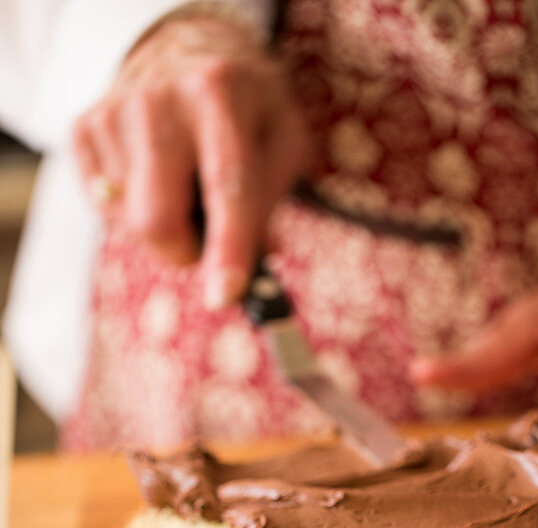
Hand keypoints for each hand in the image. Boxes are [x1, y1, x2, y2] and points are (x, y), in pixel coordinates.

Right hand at [73, 11, 309, 306]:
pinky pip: (104, 210)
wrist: (182, 48)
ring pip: (128, 223)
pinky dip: (133, 213)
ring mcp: (114, 113)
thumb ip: (270, 201)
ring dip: (164, 229)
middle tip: (205, 246)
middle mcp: (160, 100)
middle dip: (184, 255)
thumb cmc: (243, 106)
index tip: (225, 296)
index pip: (226, 187)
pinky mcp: (84, 129)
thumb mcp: (280, 138)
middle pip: (156, 220)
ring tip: (182, 189)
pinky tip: (153, 180)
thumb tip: (257, 265)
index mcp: (219, 94)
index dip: (227, 248)